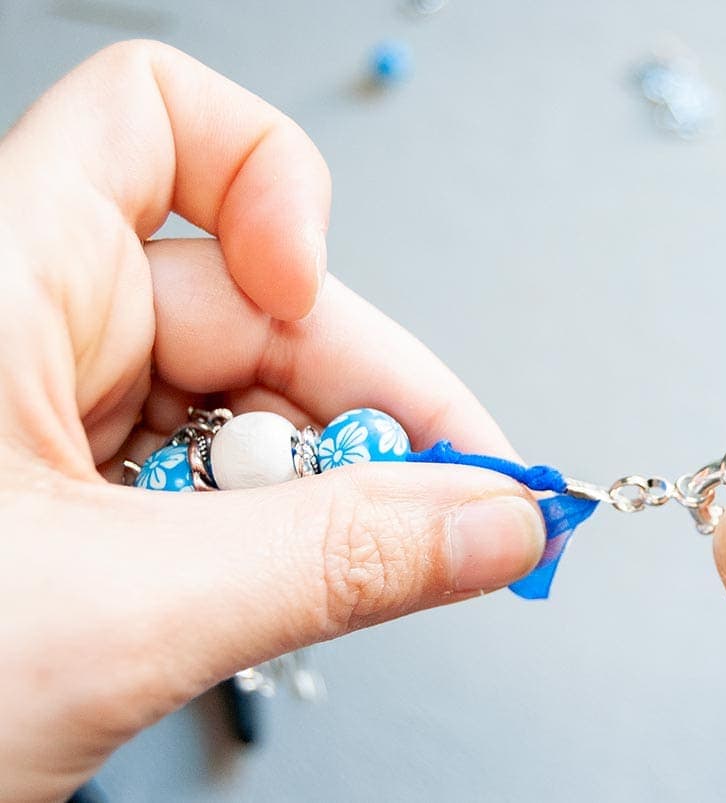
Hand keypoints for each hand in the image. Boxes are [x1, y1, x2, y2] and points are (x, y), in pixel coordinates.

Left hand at [0, 41, 544, 801]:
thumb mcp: (120, 615)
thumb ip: (338, 562)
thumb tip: (491, 522)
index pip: (159, 121)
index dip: (272, 183)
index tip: (323, 296)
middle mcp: (21, 326)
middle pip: (252, 302)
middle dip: (365, 406)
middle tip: (454, 504)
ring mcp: (46, 415)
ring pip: (247, 403)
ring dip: (326, 490)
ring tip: (359, 571)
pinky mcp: (69, 496)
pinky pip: (216, 478)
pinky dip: (275, 535)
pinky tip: (281, 588)